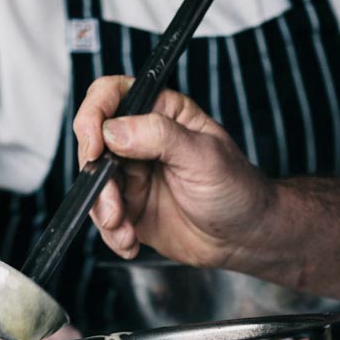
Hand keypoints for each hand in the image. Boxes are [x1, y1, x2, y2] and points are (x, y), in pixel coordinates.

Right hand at [73, 76, 275, 270]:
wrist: (245, 237)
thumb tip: (114, 130)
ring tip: (125, 231)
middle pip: (93, 144)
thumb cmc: (237, 189)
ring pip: (95, 184)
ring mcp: (134, 176)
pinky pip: (105, 217)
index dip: (94, 116)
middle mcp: (142, 141)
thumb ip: (159, 136)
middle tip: (114, 207)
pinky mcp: (132, 208)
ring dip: (103, 212)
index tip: (95, 147)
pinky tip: (130, 243)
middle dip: (97, 179)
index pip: (111, 96)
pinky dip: (112, 234)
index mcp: (161, 112)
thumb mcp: (203, 156)